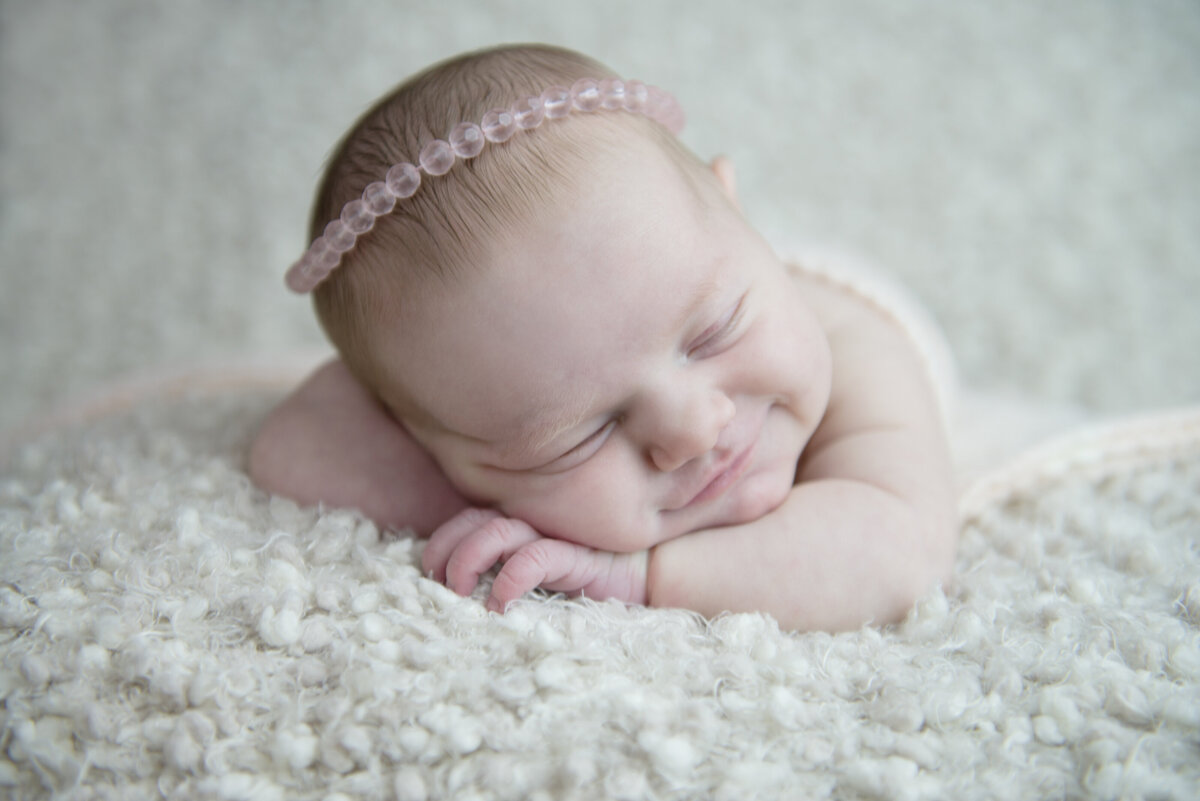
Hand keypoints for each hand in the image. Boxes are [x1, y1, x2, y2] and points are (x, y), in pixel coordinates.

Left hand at [421, 508, 647, 611]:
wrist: (649, 575)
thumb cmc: (588, 579)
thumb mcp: (538, 577)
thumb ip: (506, 571)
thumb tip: (462, 595)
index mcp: (517, 525)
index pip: (464, 521)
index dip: (440, 543)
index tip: (429, 575)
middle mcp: (531, 524)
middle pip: (471, 521)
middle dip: (444, 550)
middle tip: (437, 585)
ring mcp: (552, 537)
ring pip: (495, 533)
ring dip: (467, 560)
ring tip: (460, 593)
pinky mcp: (575, 557)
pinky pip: (533, 559)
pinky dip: (508, 579)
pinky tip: (499, 604)